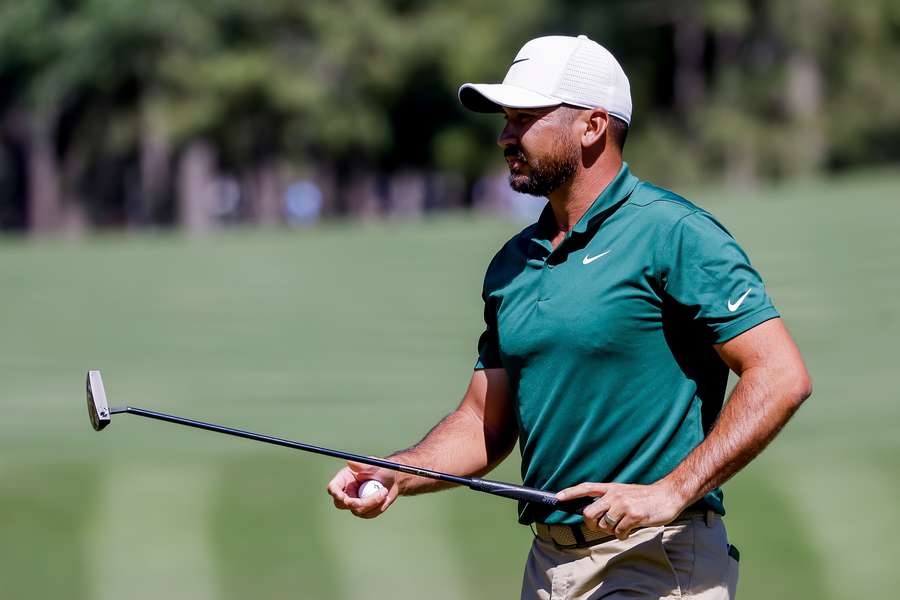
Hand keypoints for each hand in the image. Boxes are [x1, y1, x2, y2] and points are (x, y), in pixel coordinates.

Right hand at [326, 459, 400, 518]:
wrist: (394, 479)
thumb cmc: (383, 469)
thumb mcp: (375, 465)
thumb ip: (362, 465)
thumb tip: (350, 462)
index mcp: (344, 478)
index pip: (333, 488)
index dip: (336, 494)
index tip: (346, 498)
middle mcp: (347, 492)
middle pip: (341, 504)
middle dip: (356, 504)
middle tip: (369, 499)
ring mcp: (354, 503)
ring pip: (357, 510)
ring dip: (373, 503)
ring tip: (384, 492)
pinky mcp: (364, 510)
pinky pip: (368, 514)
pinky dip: (378, 507)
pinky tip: (384, 498)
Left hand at [556, 480, 687, 539]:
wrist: (668, 495)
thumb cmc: (645, 497)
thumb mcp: (624, 492)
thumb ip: (610, 500)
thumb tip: (594, 514)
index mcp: (611, 488)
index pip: (586, 488)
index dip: (570, 493)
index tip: (557, 498)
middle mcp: (614, 495)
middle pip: (588, 513)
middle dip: (592, 525)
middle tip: (603, 527)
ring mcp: (623, 505)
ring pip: (603, 526)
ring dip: (610, 531)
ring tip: (621, 527)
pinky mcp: (633, 515)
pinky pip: (618, 532)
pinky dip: (622, 535)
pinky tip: (629, 530)